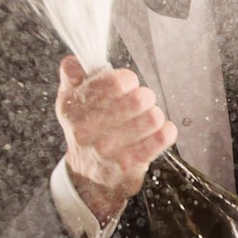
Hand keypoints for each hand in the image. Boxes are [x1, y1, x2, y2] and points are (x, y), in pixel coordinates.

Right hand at [57, 55, 175, 221]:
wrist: (89, 174)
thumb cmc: (85, 128)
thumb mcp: (71, 101)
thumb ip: (72, 76)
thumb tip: (72, 62)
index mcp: (73, 108)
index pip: (113, 83)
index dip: (128, 79)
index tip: (129, 83)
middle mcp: (86, 130)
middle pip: (137, 99)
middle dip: (145, 96)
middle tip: (143, 100)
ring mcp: (107, 150)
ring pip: (152, 118)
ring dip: (155, 114)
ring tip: (148, 117)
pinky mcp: (128, 164)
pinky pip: (160, 139)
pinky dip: (167, 131)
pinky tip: (163, 130)